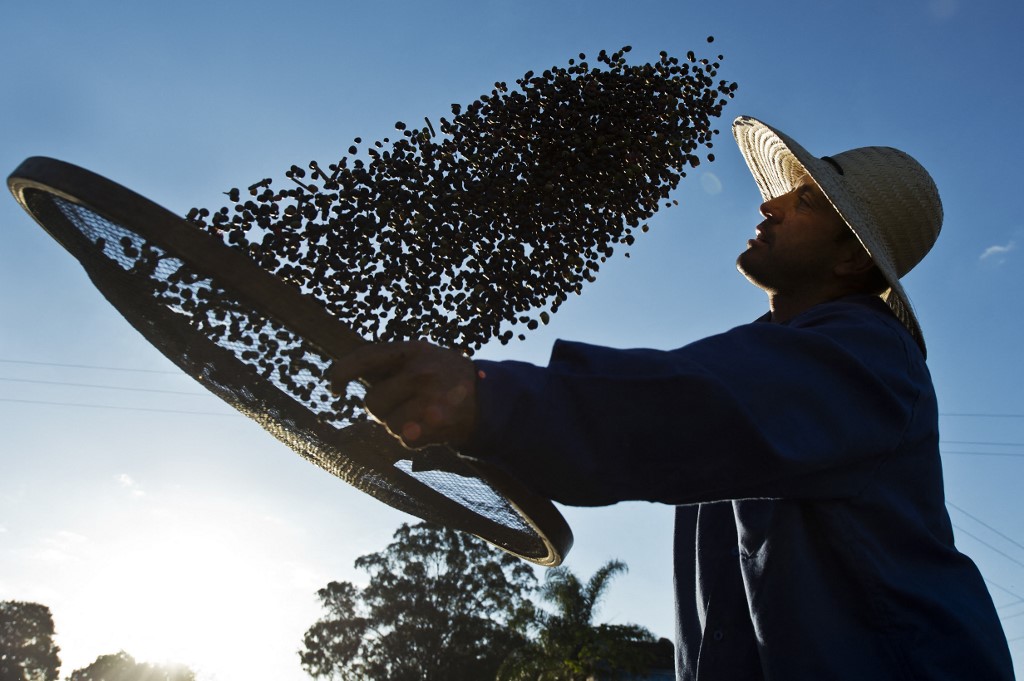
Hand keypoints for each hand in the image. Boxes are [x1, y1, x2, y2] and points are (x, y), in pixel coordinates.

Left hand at [327, 340, 478, 448]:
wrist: (489, 397)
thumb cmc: (444, 377)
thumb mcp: (421, 357)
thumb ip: (390, 364)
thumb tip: (345, 374)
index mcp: (413, 350)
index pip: (366, 357)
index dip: (342, 371)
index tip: (333, 386)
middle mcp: (421, 372)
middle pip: (372, 402)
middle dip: (381, 408)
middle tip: (401, 404)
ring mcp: (430, 399)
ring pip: (387, 423)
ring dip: (397, 424)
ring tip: (420, 414)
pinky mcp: (436, 423)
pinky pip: (405, 439)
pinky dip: (413, 438)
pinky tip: (430, 426)